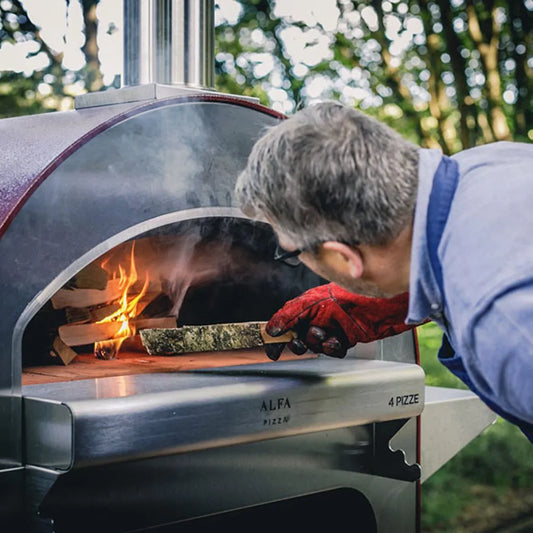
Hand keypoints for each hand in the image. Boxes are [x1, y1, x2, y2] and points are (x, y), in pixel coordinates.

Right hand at [264, 283, 413, 360]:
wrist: (378, 304)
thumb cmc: (348, 294)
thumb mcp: (311, 302)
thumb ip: (289, 314)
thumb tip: (272, 328)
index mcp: (306, 305)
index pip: (285, 322)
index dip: (278, 337)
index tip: (272, 349)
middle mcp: (317, 316)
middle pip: (298, 337)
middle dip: (298, 342)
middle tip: (301, 342)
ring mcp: (331, 327)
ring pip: (315, 346)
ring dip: (318, 343)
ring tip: (326, 335)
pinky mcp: (344, 338)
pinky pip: (332, 350)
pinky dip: (333, 348)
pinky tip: (338, 341)